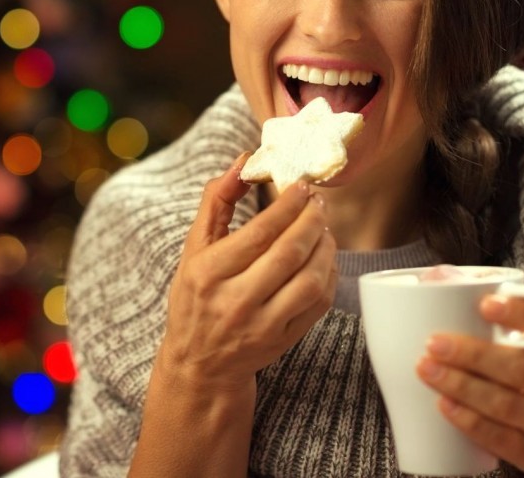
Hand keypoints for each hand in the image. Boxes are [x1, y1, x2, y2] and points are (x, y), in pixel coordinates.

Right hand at [158, 154, 336, 392]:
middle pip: (288, 253)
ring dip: (325, 247)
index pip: (259, 232)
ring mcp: (262, 324)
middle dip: (311, 220)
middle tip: (318, 201)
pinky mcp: (283, 340)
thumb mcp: (194, 247)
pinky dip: (328, 274)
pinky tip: (324, 256)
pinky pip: (318, 303)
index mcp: (209, 272)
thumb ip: (216, 201)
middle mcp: (235, 300)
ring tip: (323, 227)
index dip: (287, 205)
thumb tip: (243, 161)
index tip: (301, 186)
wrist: (200, 361)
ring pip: (309, 279)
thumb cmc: (196, 295)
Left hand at [415, 295, 523, 477]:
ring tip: (426, 369)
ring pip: (506, 403)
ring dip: (461, 386)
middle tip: (433, 342)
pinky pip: (501, 438)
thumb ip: (517, 320)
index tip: (486, 304)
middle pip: (521, 368)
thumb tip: (441, 279)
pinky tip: (444, 405)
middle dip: (472, 354)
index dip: (521, 313)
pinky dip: (469, 421)